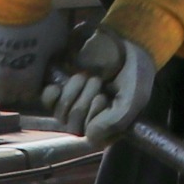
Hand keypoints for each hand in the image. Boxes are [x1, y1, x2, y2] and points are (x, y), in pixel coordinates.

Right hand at [0, 5, 63, 104]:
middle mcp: (4, 84)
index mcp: (28, 81)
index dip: (28, 85)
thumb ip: (56, 56)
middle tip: (9, 70)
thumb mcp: (58, 38)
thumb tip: (57, 61)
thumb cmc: (37, 16)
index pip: (27, 96)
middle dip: (9, 85)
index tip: (27, 76)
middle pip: (6, 95)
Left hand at [43, 28, 159, 141]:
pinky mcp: (63, 93)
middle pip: (74, 127)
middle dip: (85, 102)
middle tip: (98, 83)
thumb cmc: (134, 74)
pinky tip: (60, 86)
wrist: (125, 45)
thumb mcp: (133, 100)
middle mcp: (91, 122)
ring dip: (74, 92)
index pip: (92, 138)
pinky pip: (48, 103)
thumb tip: (89, 136)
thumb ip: (115, 121)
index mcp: (110, 129)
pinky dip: (52, 95)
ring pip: (61, 114)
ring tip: (88, 77)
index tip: (104, 99)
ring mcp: (75, 107)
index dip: (94, 118)